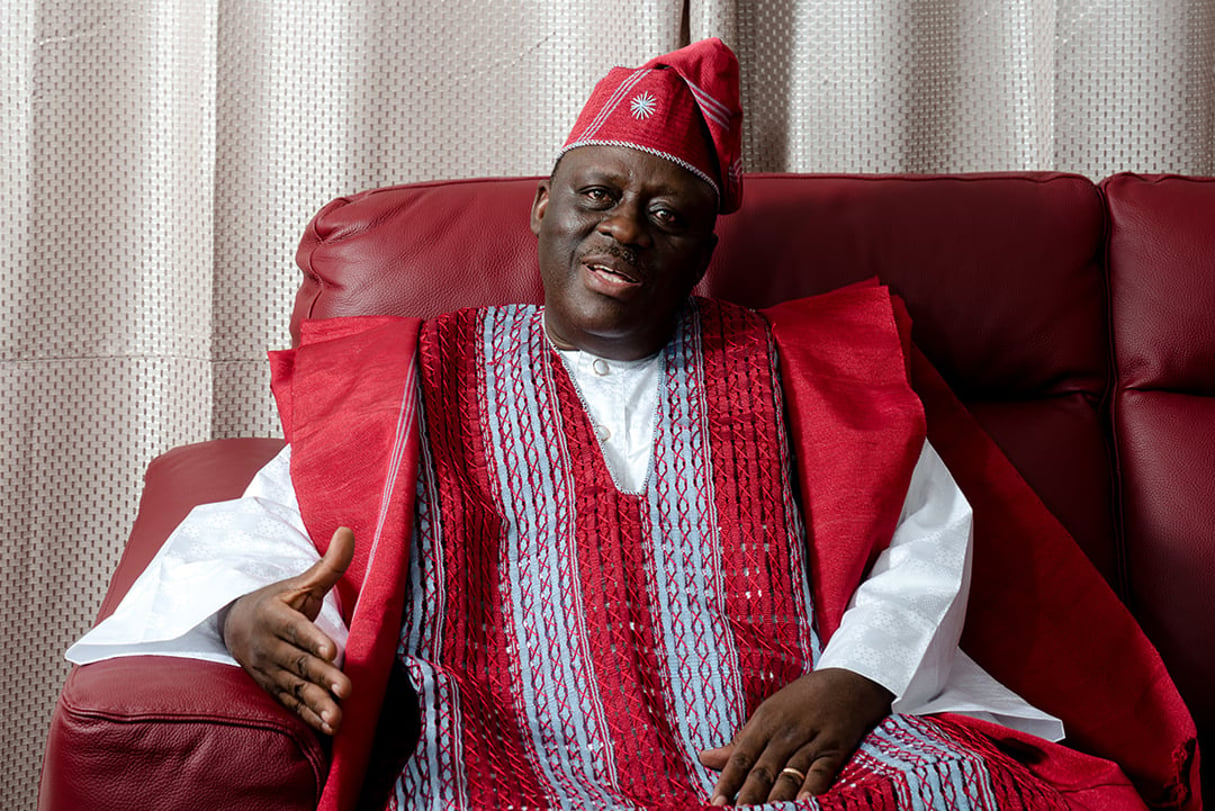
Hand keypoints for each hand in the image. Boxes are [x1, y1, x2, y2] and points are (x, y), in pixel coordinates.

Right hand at [222, 527, 354, 734]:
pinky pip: (291, 705)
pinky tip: (328, 728)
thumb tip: (349, 531)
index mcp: (274, 616)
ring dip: (316, 704)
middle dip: (321, 678)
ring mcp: (269, 671)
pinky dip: (308, 717)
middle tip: (345, 689)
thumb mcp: (299, 582)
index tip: (330, 652)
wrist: (234, 625)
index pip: (295, 628)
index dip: (312, 639)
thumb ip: (328, 564)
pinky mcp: (273, 689)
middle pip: (298, 663)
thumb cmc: (277, 601)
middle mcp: (268, 646)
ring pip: (295, 689)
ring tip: (338, 717)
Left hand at [698, 667, 891, 804]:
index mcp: (765, 722)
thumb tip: (705, 757)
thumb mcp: (768, 713)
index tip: (715, 802)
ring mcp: (811, 740)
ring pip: (789, 773)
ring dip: (776, 797)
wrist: (848, 681)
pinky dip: (812, 787)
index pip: (742, 756)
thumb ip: (740, 741)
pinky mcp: (835, 748)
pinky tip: (803, 803)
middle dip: (748, 795)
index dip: (728, 780)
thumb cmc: (802, 699)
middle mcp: (785, 732)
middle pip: (763, 769)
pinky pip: (822, 771)